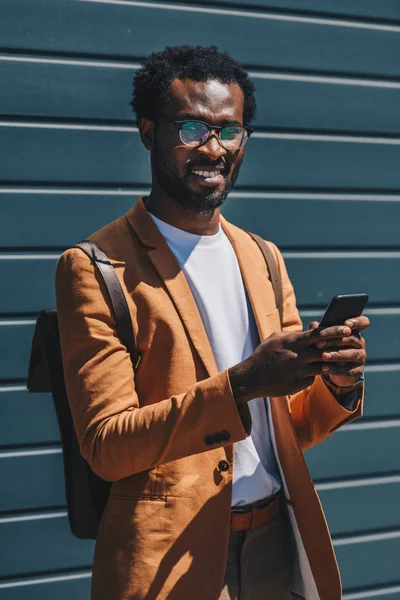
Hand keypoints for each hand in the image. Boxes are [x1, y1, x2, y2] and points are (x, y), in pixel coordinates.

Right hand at [228, 325, 354, 405]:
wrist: (251, 378)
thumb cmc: (263, 355)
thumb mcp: (276, 339)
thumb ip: (293, 335)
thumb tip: (308, 331)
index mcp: (292, 342)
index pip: (318, 334)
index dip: (334, 330)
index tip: (347, 327)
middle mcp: (297, 356)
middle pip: (325, 350)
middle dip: (340, 345)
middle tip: (352, 341)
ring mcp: (299, 371)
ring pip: (323, 366)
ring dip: (334, 363)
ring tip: (343, 360)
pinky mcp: (298, 384)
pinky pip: (312, 378)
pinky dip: (315, 374)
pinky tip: (316, 373)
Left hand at [309, 315, 369, 387]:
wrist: (332, 368)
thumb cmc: (328, 348)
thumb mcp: (324, 338)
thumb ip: (320, 331)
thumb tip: (313, 325)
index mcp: (354, 331)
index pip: (363, 322)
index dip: (357, 321)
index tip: (346, 324)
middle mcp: (360, 343)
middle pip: (352, 339)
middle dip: (334, 341)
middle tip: (318, 344)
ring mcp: (361, 357)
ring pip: (352, 354)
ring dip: (336, 355)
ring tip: (323, 356)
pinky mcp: (357, 370)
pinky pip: (348, 370)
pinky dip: (335, 369)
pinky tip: (324, 368)